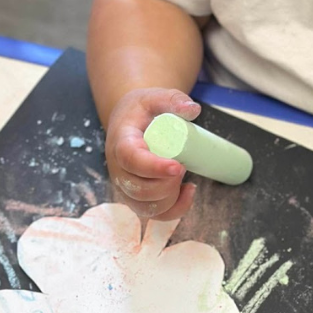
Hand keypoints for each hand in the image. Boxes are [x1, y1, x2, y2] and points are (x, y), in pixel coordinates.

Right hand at [104, 88, 200, 221]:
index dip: (154, 167)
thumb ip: (173, 99)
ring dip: (171, 198)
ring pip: (146, 208)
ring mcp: (126, 187)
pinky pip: (154, 215)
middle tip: (183, 167)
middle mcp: (118, 169)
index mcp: (121, 142)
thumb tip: (193, 109)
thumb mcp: (155, 97)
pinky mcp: (136, 197)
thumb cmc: (143, 110)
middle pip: (138, 190)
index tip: (178, 166)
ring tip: (183, 176)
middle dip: (167, 185)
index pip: (131, 160)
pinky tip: (188, 191)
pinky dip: (175, 210)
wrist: (129, 121)